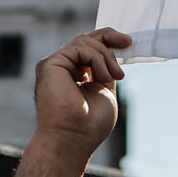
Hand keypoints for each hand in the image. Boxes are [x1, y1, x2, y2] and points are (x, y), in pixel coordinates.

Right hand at [33, 29, 130, 157]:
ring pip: (84, 42)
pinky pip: (79, 49)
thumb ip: (105, 70)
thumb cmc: (89, 124)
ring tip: (113, 76)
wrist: (74, 139)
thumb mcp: (104, 90)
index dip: (107, 39)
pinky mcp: (50, 65)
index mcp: (73, 75)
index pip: (88, 48)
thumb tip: (114, 51)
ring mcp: (54, 66)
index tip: (127, 42)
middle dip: (109, 37)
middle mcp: (61, 68)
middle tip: (128, 42)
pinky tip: (102, 77)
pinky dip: (96, 59)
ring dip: (106, 56)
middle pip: (84, 39)